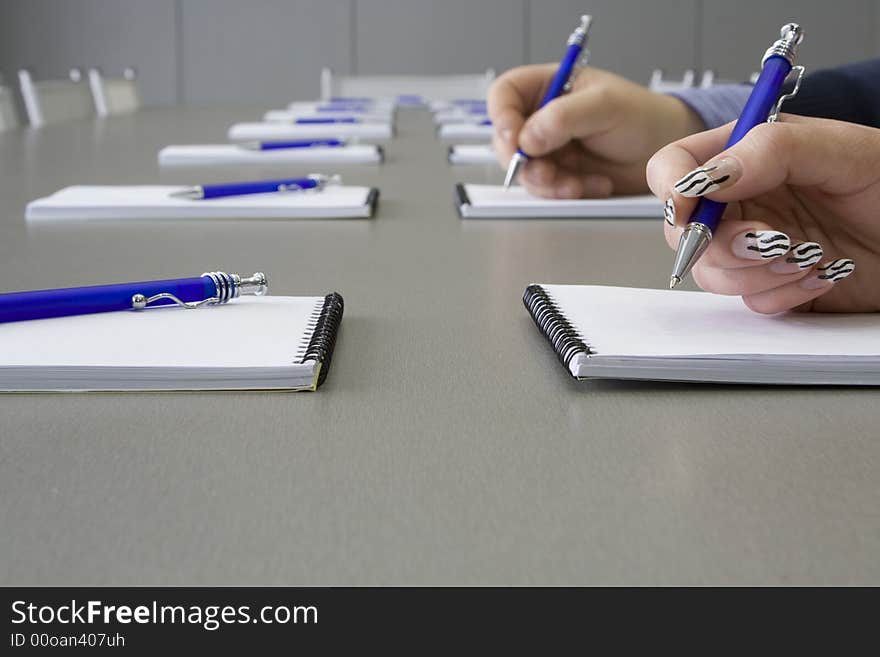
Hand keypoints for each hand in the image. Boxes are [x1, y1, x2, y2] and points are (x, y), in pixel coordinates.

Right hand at [487, 64, 703, 197]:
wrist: (664, 152)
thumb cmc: (642, 117)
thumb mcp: (604, 106)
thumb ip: (563, 117)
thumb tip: (527, 138)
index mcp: (548, 86)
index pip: (505, 94)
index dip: (501, 115)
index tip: (514, 138)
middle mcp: (542, 118)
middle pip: (506, 139)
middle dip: (523, 160)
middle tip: (545, 170)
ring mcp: (549, 149)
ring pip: (524, 170)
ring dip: (547, 182)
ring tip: (575, 184)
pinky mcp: (559, 175)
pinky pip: (546, 190)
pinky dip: (566, 192)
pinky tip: (592, 185)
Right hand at [648, 115, 879, 312]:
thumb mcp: (844, 152)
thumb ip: (772, 150)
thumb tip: (711, 175)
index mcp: (748, 156)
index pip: (677, 166)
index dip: (673, 189)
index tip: (690, 208)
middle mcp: (744, 202)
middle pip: (684, 229)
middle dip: (720, 243)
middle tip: (767, 240)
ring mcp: (753, 247)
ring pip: (711, 273)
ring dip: (755, 272)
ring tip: (804, 256)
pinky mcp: (771, 285)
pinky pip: (749, 301)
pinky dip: (782, 294)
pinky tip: (817, 275)